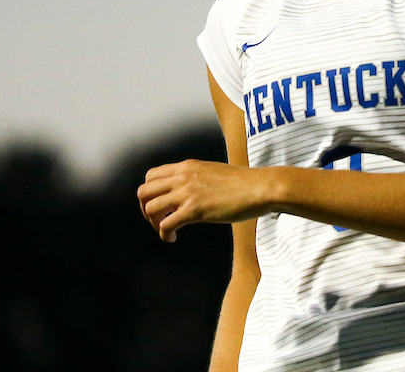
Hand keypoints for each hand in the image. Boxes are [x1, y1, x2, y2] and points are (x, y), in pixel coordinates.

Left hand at [137, 159, 269, 242]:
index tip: (159, 206)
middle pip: (144, 192)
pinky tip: (173, 238)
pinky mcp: (195, 210)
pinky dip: (164, 234)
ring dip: (153, 223)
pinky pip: (166, 224)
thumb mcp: (213, 172)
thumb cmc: (243, 183)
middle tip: (157, 221)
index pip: (151, 176)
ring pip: (151, 208)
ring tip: (166, 231)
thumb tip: (192, 190)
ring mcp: (188, 193)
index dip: (150, 194)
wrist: (260, 187)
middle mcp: (183, 177)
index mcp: (187, 166)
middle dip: (146, 209)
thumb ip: (198, 178)